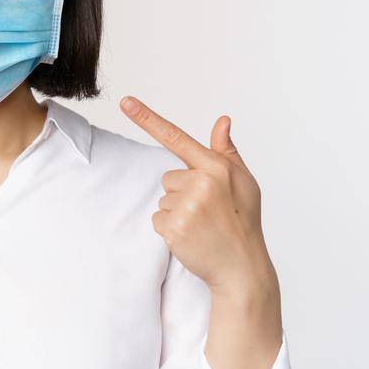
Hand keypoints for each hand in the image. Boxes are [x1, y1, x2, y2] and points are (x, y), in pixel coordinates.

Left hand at [119, 96, 275, 293]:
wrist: (242, 266)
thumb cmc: (244, 221)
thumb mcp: (243, 182)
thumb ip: (227, 151)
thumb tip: (222, 120)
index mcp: (217, 167)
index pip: (176, 138)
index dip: (147, 118)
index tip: (125, 101)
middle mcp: (202, 182)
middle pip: (168, 177)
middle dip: (183, 192)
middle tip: (208, 211)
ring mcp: (187, 205)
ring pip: (163, 198)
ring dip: (177, 211)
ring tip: (202, 224)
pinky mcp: (174, 226)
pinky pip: (158, 218)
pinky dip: (170, 228)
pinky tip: (192, 236)